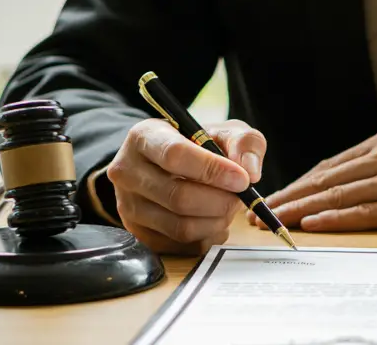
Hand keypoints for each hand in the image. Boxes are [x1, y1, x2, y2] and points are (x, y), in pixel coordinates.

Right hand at [106, 119, 266, 254]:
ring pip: (180, 226)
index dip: (213, 170)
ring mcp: (128, 206)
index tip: (242, 179)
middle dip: (221, 201)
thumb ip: (245, 143)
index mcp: (144, 137)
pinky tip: (214, 220)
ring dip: (216, 221)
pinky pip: (181, 245)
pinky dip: (207, 237)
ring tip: (228, 207)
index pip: (174, 155)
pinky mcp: (139, 233)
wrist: (169, 164)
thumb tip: (250, 172)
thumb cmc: (199, 145)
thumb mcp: (224, 131)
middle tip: (240, 197)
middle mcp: (127, 171)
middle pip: (178, 197)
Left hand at [250, 128, 376, 231]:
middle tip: (262, 211)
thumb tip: (353, 173)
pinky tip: (315, 224)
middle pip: (327, 180)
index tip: (278, 195)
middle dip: (291, 196)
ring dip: (304, 210)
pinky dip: (337, 219)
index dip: (300, 182)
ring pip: (340, 196)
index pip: (331, 165)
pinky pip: (367, 213)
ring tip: (277, 221)